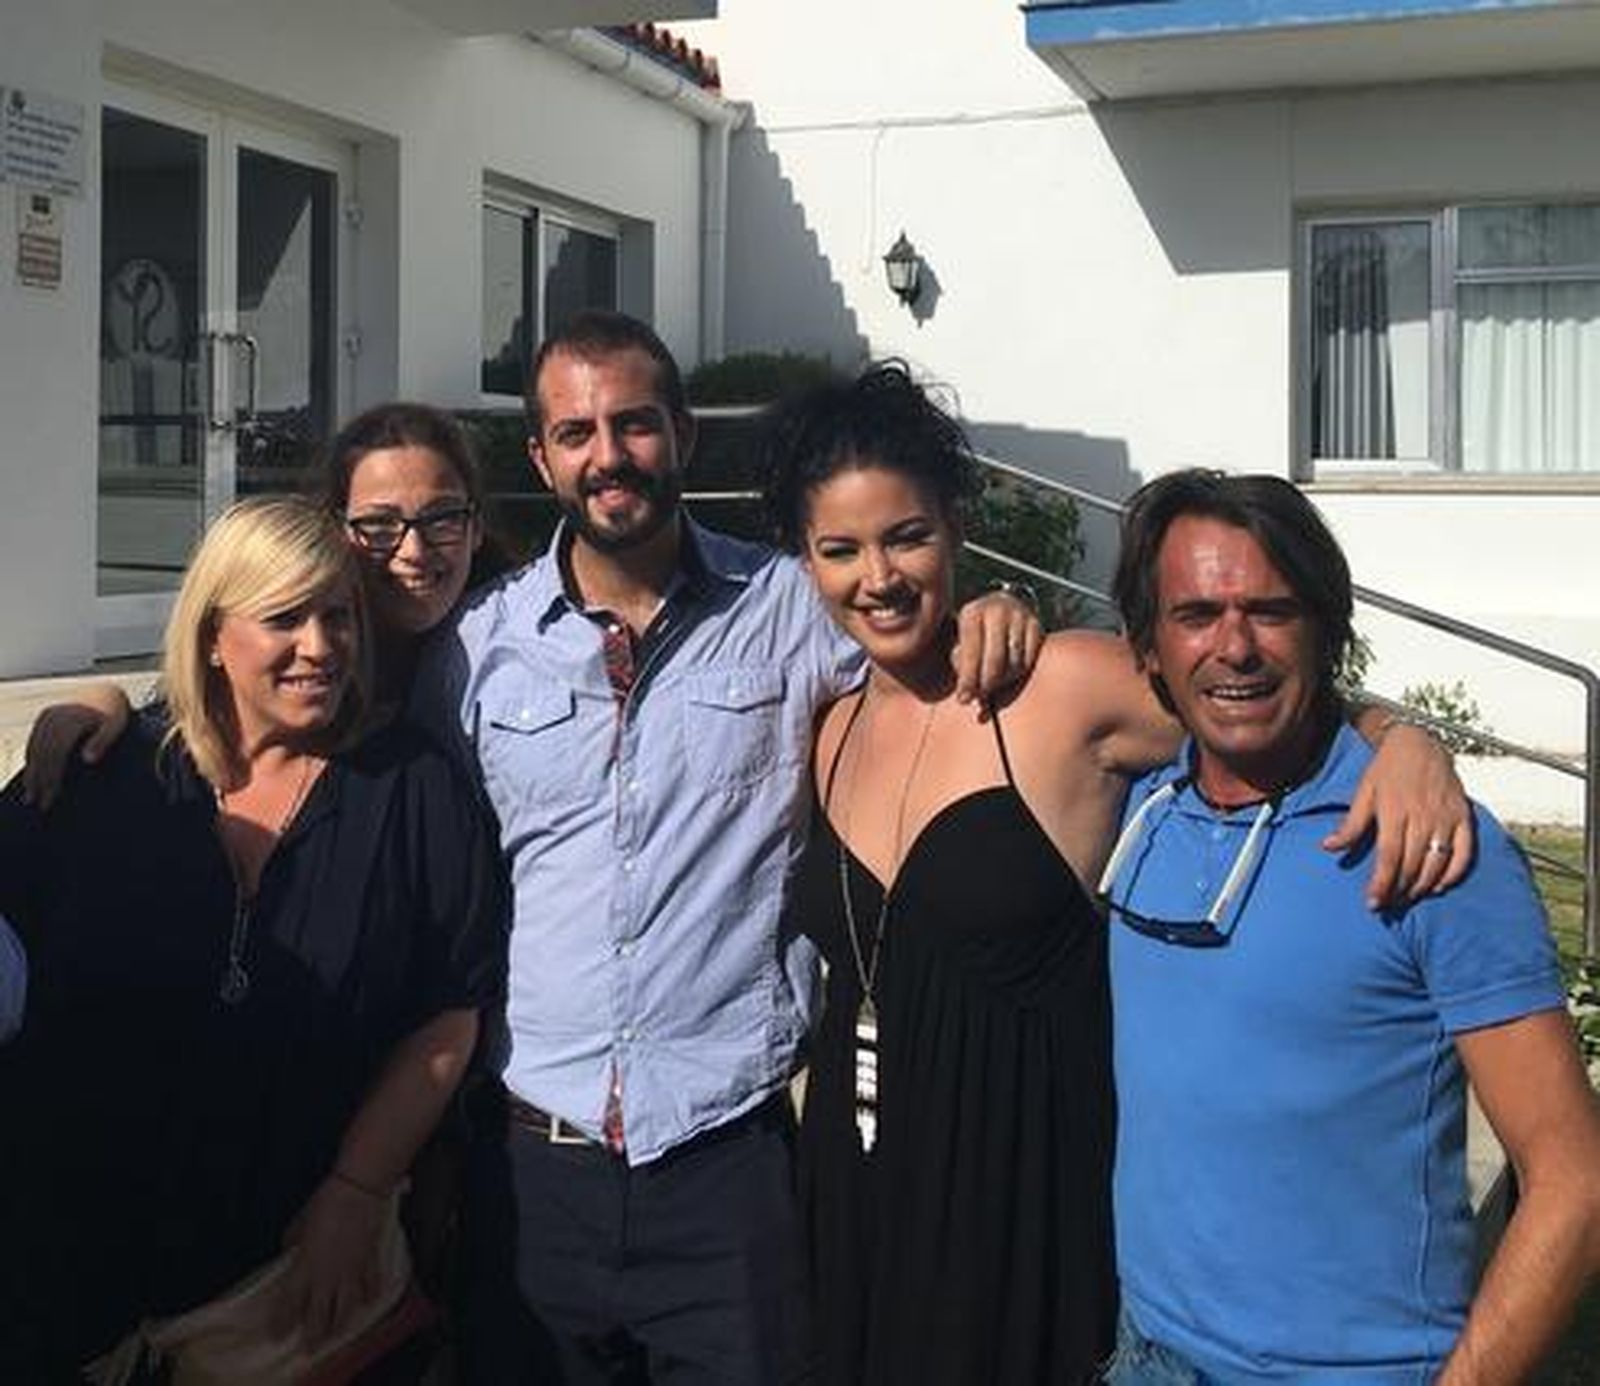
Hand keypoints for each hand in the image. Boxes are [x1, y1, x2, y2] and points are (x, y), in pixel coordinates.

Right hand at [22, 688, 132, 808]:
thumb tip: (88, 759)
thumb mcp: (116, 725)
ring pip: (34, 748)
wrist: (106, 690)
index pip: (55, 754)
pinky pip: (33, 739)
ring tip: (31, 795)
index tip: (51, 797)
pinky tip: (32, 773)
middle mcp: (56, 717)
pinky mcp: (45, 715)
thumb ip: (102, 741)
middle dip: (39, 780)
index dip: (51, 777)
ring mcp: (48, 715)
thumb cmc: (114, 711)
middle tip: (39, 803)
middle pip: (42, 754)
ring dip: (32, 772)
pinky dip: (31, 757)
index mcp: (72, 720)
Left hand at [274, 1173, 388, 1348]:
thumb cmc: (325, 1202)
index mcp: (305, 1266)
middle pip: (320, 1316)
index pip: (290, 1303)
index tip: (277, 1334)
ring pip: (346, 1309)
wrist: (359, 1189)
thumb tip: (291, 1251)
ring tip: (336, 1334)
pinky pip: (370, 1286)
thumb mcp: (299, 1223)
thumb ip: (293, 1242)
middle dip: (314, 1336)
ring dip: (340, 1325)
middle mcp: (327, 1276)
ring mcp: (351, 1271)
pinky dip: (369, 1296)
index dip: (283, 1322)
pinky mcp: (370, 1262)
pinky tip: (368, 1303)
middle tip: (310, 1348)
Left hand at [950, 592, 1043, 709]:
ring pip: (1014, 662)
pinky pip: (1028, 661)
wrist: (1002, 605)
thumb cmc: (976, 632)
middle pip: (995, 659)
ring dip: (1003, 681)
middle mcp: (996, 611)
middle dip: (987, 684)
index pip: (970, 652)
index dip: (967, 679)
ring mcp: (1019, 616)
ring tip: (994, 684)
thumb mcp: (961, 640)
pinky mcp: (1035, 625)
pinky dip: (1018, 674)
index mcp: (971, 614)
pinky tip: (1009, 674)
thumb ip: (961, 664)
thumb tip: (967, 696)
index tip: (964, 700)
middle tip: (982, 697)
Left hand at [1324, 723, 1473, 907]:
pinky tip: (1438, 886)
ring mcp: (1446, 818)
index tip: (1373, 903)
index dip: (1382, 883)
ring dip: (1422, 886)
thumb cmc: (1387, 769)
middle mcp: (1423, 816)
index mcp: (1394, 810)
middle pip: (1413, 864)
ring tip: (1407, 897)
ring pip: (1437, 863)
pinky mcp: (1464, 817)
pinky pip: (1464, 854)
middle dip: (1399, 890)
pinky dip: (1453, 874)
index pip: (1389, 857)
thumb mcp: (1363, 792)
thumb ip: (1351, 824)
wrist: (1420, 743)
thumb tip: (1328, 847)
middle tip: (1388, 904)